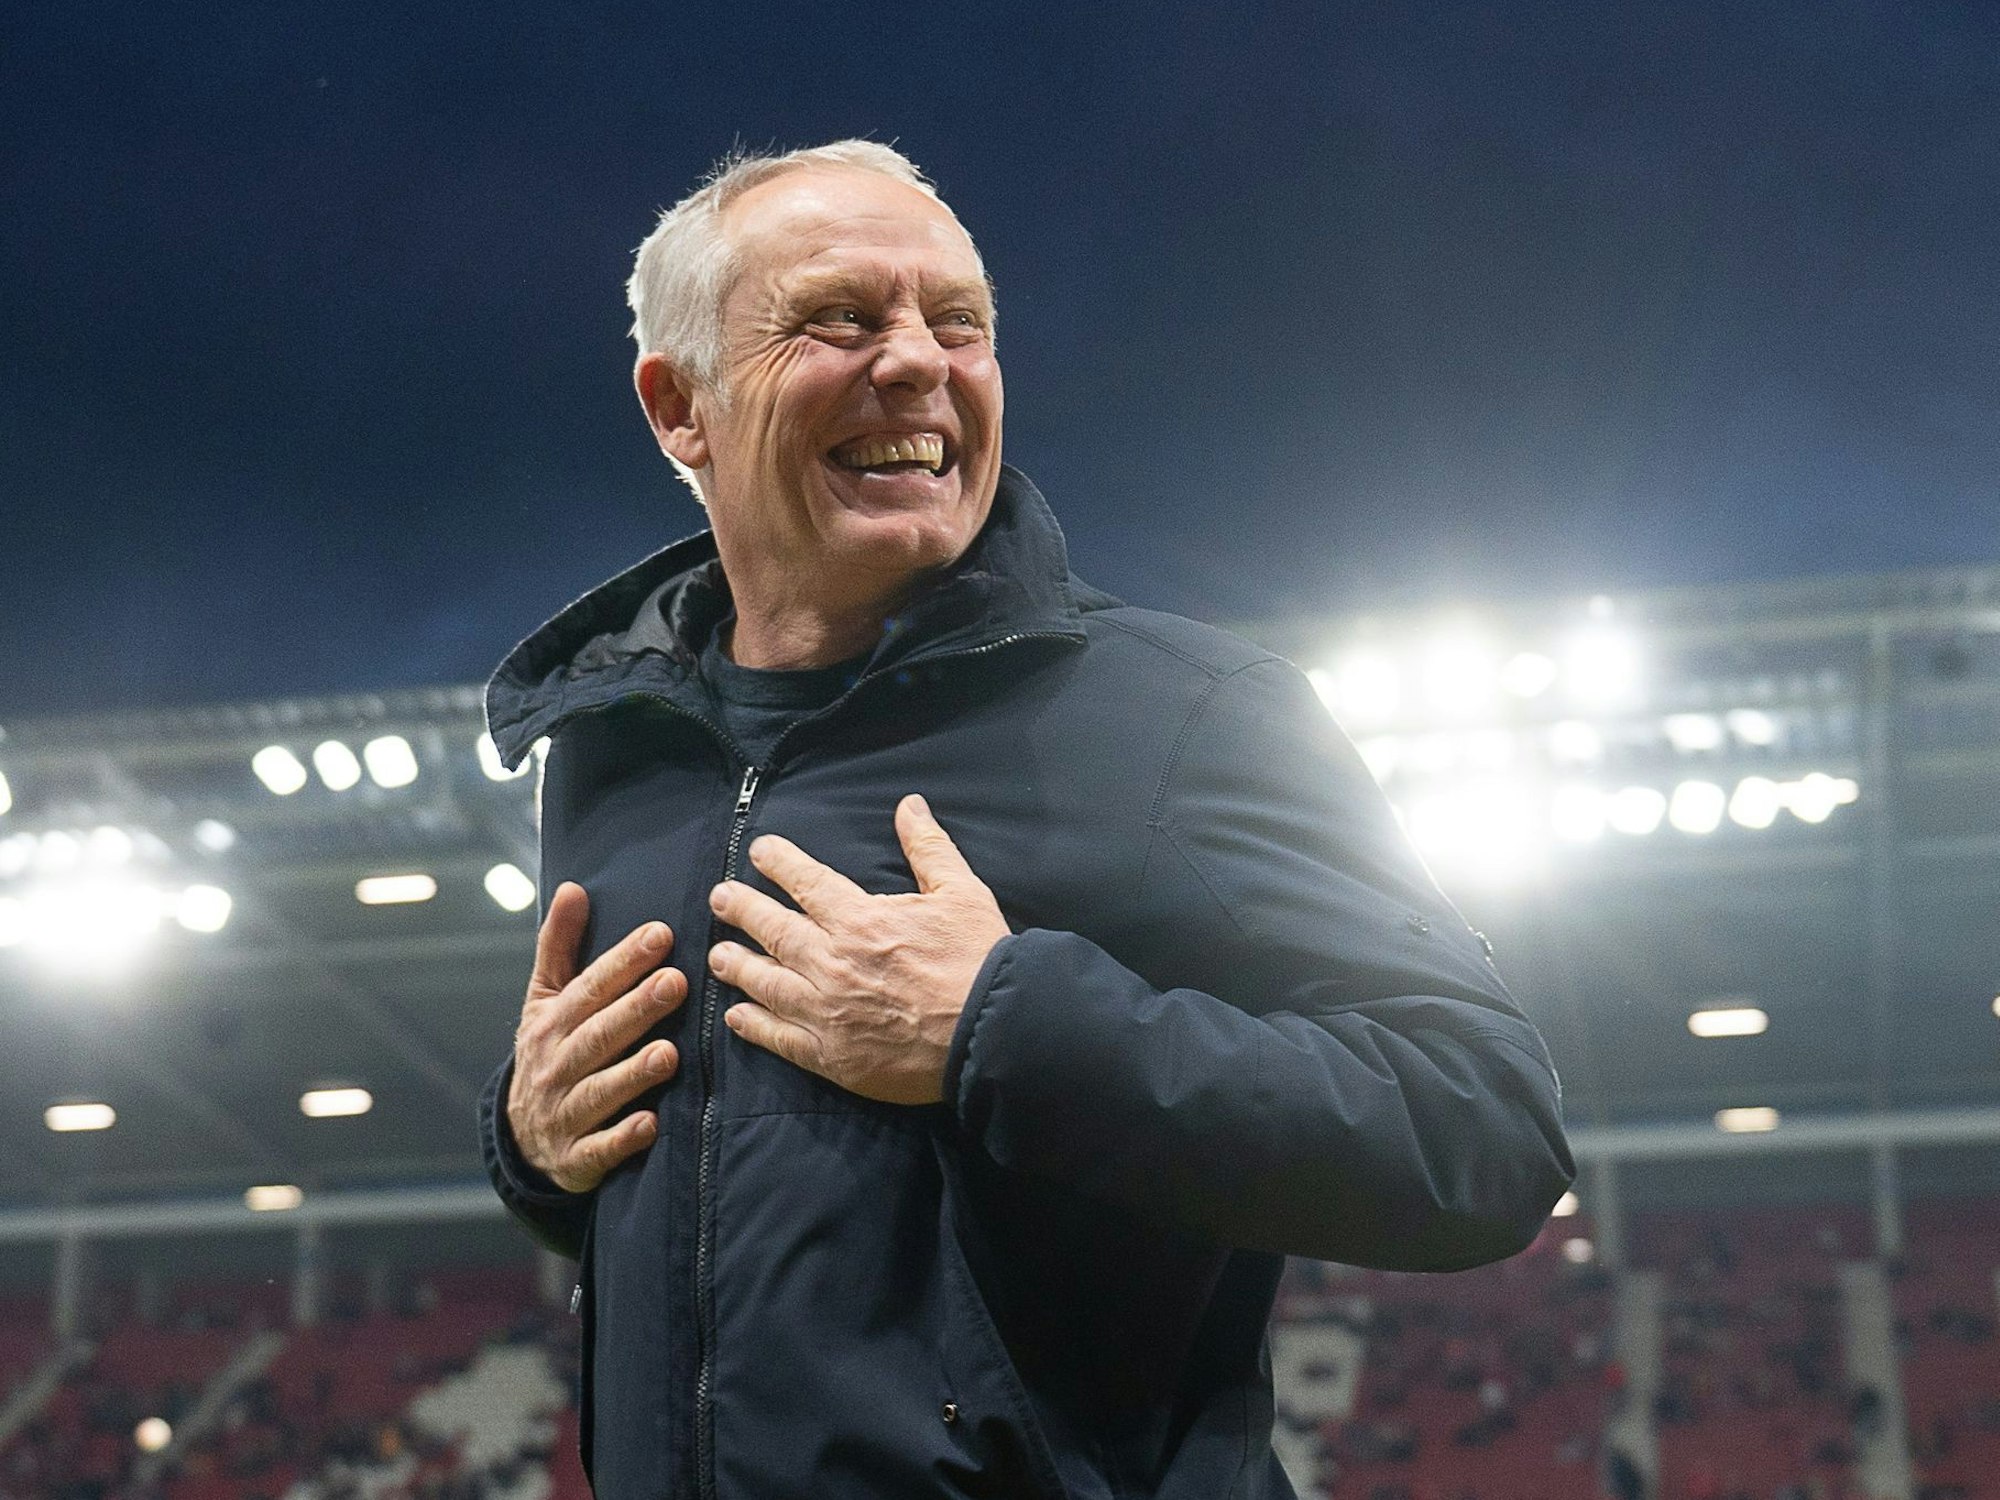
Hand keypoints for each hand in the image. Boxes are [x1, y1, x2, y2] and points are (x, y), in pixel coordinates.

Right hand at [506, 882, 688, 1192]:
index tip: (661, 934)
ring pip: (600, 1091)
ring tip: (670, 1054)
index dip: (623, 962)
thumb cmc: (548, 1053)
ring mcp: (564, 1113)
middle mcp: (555, 1065)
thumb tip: (574, 887)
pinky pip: (599, 1150)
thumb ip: (560, 946)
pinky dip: (622, 1139)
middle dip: (636, 1009)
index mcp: (551, 1023)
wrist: (521, 1140)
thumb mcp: (544, 1000)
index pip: (590, 988)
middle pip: (598, 1035)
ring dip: (632, 1074)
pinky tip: (651, 1124)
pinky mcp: (576, 1158)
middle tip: (677, 982)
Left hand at [707, 794, 1008, 1105]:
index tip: (758, 852)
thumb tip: (908, 806)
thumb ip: (928, 848)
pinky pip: (779, 1037)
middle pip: (772, 929)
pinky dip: (753, 1025)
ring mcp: (826, 1012)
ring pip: (766, 983)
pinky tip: (737, 1016)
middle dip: (741, 909)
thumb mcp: (961, 892)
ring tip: (717, 955)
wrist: (991, 1033)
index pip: (805, 882)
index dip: (778, 863)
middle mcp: (831, 962)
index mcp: (859, 920)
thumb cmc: (978, 960)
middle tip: (719, 898)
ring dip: (737, 965)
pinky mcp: (832, 1056)